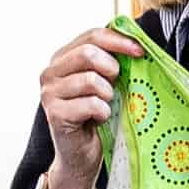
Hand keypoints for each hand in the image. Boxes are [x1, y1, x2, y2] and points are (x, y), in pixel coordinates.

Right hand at [38, 26, 143, 188]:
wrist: (82, 153)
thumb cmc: (97, 114)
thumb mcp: (106, 82)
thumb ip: (111, 62)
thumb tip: (137, 44)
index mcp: (62, 57)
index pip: (92, 35)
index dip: (119, 40)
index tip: (140, 51)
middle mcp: (50, 72)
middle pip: (88, 52)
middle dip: (111, 68)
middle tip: (117, 84)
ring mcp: (49, 93)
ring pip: (91, 80)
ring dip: (108, 94)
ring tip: (105, 104)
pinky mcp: (55, 113)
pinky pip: (91, 104)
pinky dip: (104, 112)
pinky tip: (100, 119)